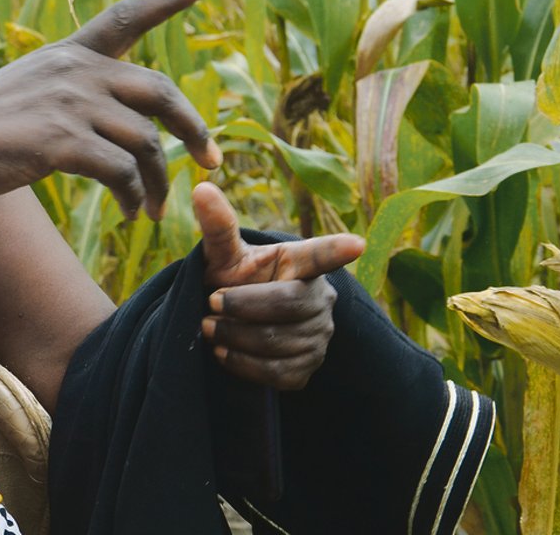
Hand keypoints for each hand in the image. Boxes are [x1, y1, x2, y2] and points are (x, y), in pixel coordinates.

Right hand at [0, 0, 222, 217]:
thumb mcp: (27, 89)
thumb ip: (71, 92)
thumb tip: (118, 120)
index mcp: (67, 54)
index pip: (126, 16)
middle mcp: (74, 71)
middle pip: (161, 92)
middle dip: (195, 128)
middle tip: (212, 160)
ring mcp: (70, 104)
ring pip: (146, 143)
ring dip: (159, 182)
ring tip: (154, 210)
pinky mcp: (62, 142)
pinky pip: (122, 173)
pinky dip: (134, 198)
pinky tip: (131, 214)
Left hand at [195, 182, 364, 390]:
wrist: (228, 324)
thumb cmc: (232, 280)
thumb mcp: (223, 255)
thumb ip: (218, 227)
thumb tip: (202, 187)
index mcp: (298, 262)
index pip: (319, 255)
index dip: (337, 250)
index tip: (357, 244)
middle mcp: (318, 297)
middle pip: (288, 304)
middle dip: (242, 306)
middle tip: (210, 304)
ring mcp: (318, 334)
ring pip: (279, 341)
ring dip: (235, 335)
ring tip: (209, 327)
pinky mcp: (308, 367)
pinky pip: (278, 372)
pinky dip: (243, 363)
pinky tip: (224, 351)